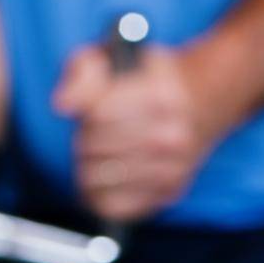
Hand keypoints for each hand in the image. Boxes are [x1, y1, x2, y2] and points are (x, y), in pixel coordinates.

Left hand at [51, 41, 216, 221]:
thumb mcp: (117, 57)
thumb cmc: (149, 80)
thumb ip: (85, 70)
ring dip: (88, 164)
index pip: (100, 112)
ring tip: (102, 151)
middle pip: (94, 146)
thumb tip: (63, 103)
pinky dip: (99, 192)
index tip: (93, 107)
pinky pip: (111, 205)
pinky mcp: (169, 193)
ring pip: (97, 177)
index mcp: (162, 94)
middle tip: (95, 130)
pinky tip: (107, 175)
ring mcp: (174, 167)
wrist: (200, 101)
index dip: (86, 110)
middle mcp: (173, 134)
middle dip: (85, 137)